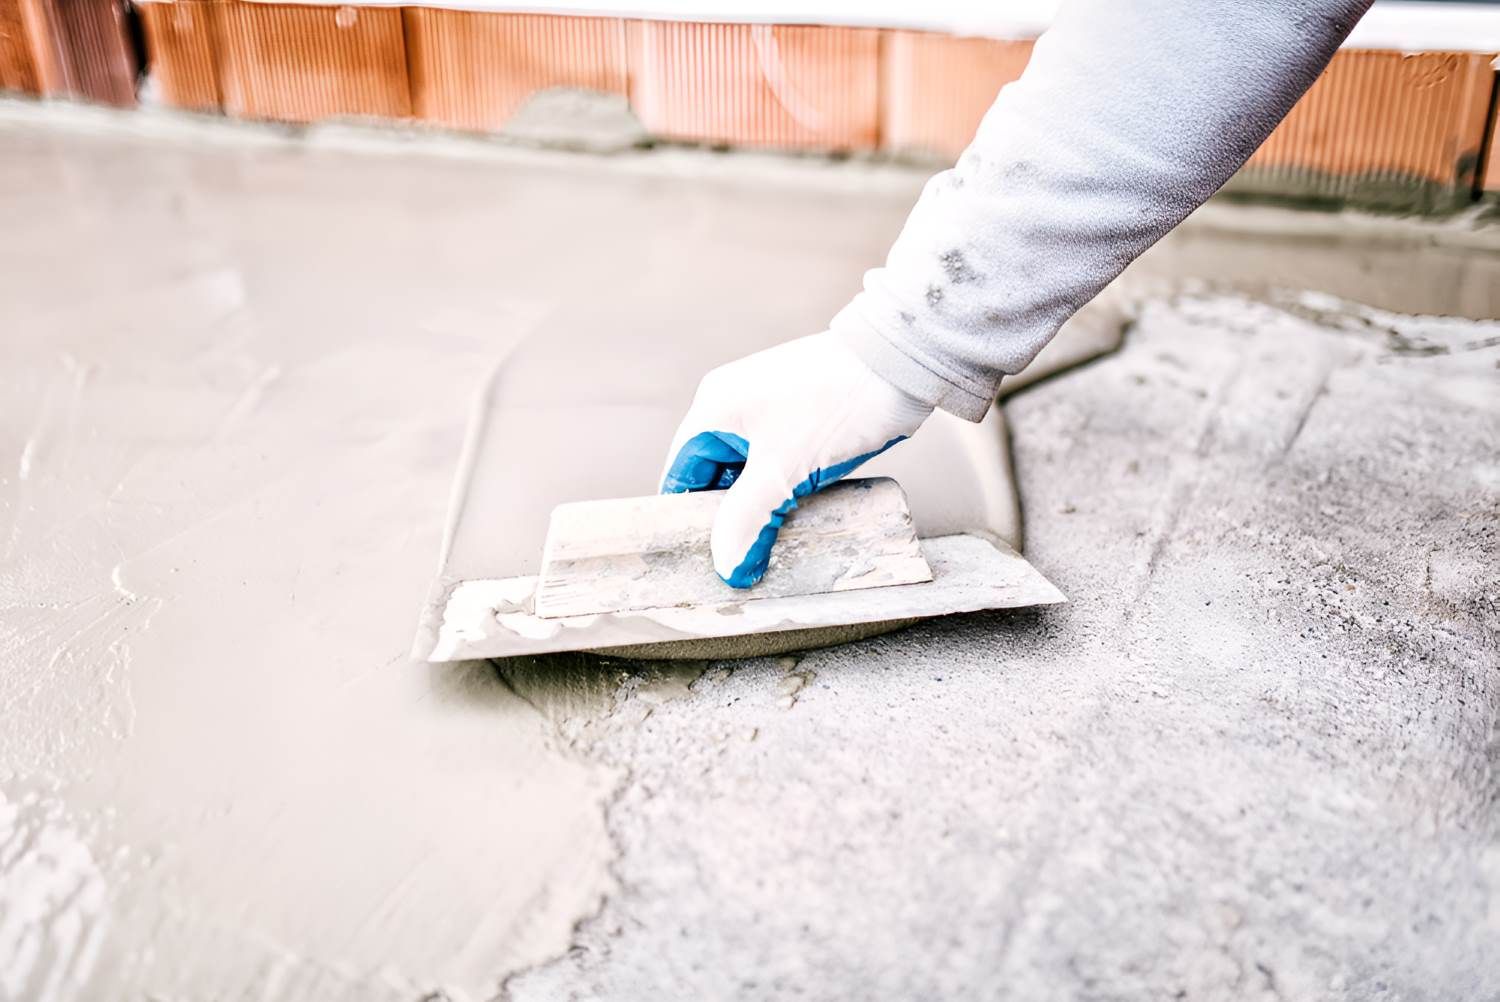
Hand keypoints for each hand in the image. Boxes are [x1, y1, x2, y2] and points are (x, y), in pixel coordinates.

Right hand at [661, 334, 933, 587]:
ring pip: (748, 471)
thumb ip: (748, 521)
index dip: (685, 516)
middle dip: (726, 515)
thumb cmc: (838, 406)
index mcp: (715, 408)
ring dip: (757, 504)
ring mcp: (768, 408)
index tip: (698, 556)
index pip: (681, 472)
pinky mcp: (800, 416)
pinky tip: (795, 515)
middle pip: (713, 474)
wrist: (903, 362)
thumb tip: (728, 569)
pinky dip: (781, 489)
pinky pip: (776, 461)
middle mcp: (734, 404)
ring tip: (768, 543)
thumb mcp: (784, 471)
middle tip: (738, 557)